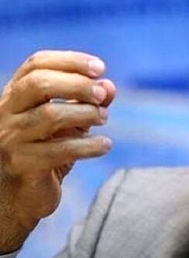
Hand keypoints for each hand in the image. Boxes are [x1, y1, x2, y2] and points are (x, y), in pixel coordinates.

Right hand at [0, 50, 115, 252]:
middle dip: (77, 84)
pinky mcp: (24, 165)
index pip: (36, 64)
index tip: (100, 68)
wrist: (18, 197)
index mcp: (14, 96)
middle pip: (38, 84)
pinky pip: (61, 150)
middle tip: (102, 95)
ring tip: (104, 119)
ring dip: (86, 114)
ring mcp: (11, 139)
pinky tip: (105, 144)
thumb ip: (88, 103)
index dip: (70, 61)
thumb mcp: (68, 124)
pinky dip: (89, 145)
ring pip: (50, 116)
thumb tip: (109, 86)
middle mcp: (6, 113)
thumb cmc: (44, 152)